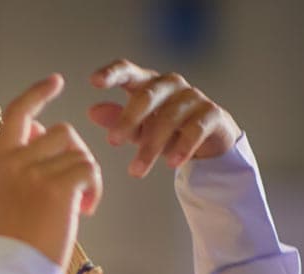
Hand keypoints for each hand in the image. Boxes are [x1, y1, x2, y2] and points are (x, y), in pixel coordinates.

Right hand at [0, 74, 102, 271]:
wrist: (15, 270)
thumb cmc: (16, 236)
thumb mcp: (8, 191)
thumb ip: (22, 160)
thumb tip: (42, 130)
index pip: (18, 113)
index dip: (37, 93)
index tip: (55, 81)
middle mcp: (14, 161)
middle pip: (62, 132)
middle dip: (77, 154)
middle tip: (76, 186)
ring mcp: (35, 173)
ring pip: (80, 153)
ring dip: (87, 177)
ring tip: (79, 205)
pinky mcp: (58, 187)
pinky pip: (90, 171)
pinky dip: (94, 190)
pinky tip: (85, 210)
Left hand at [88, 60, 239, 176]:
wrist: (206, 140)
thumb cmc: (164, 129)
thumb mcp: (136, 127)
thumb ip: (116, 119)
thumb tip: (92, 112)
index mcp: (147, 84)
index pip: (128, 71)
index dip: (112, 73)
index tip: (93, 81)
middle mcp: (170, 85)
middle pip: (147, 96)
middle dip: (128, 119)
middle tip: (112, 142)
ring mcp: (193, 97)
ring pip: (168, 118)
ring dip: (150, 146)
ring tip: (136, 171)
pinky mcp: (212, 113)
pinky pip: (195, 129)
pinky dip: (182, 148)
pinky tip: (171, 164)